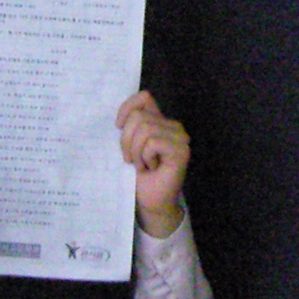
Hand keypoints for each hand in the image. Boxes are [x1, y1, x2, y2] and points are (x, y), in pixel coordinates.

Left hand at [117, 90, 187, 237]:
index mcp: (159, 121)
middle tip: (130, 159)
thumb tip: (120, 118)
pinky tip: (151, 168)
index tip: (117, 126)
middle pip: (139, 117)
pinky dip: (145, 157)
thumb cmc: (138, 176)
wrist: (150, 201)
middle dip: (126, 140)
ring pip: (145, 129)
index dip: (127, 108)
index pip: (144, 97)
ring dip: (136, 152)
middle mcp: (172, 126)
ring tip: (141, 165)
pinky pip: (153, 143)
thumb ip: (129, 128)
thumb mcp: (129, 146)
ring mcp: (179, 138)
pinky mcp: (181, 151)